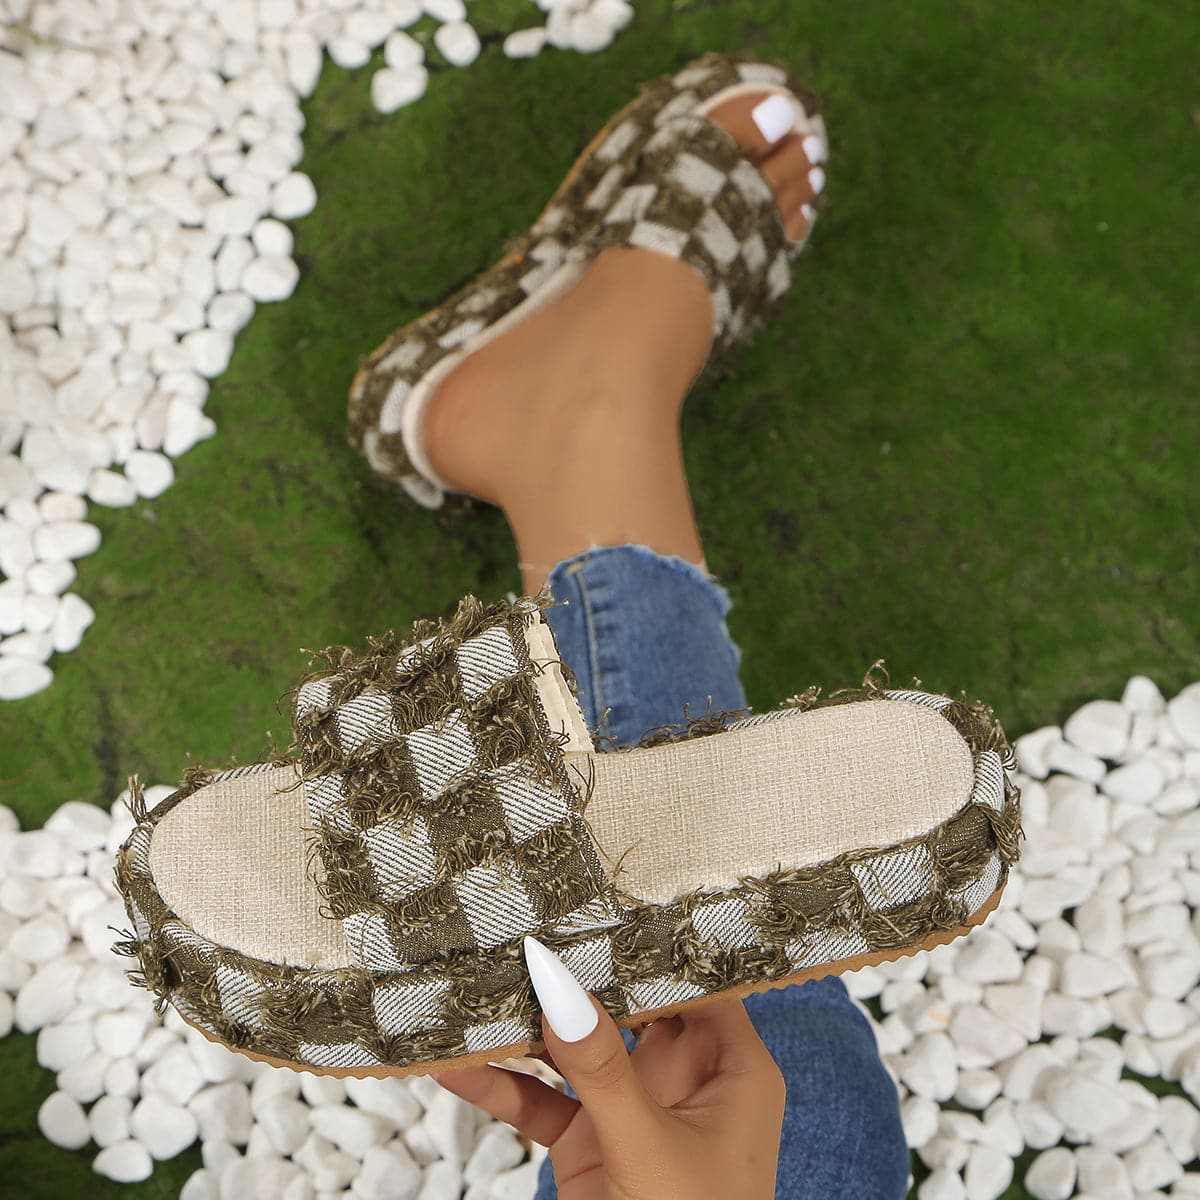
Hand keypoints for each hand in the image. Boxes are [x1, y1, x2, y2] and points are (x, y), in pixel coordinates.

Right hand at [431, 936, 785, 1199]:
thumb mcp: (650, 1149)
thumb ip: (604, 1070)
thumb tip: (562, 988)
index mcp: (731, 1068)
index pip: (696, 981)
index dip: (654, 941)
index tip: (602, 899)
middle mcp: (683, 1077)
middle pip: (626, 1005)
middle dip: (575, 972)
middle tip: (524, 924)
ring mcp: (633, 1109)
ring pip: (575, 1050)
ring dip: (525, 1026)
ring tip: (474, 984)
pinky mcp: (591, 1144)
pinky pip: (543, 1103)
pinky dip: (501, 1086)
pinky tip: (452, 1066)